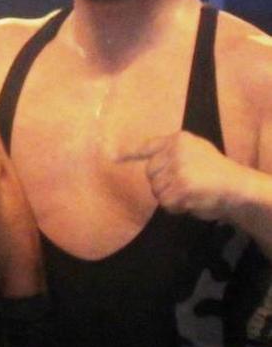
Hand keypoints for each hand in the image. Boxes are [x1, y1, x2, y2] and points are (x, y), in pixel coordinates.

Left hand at [118, 130, 246, 220]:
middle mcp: (175, 151)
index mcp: (178, 140)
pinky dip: (176, 206)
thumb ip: (172, 154)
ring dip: (171, 196)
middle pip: (150, 174)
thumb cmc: (215, 172)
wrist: (237, 187)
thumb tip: (149, 165)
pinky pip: (166, 203)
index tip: (110, 157)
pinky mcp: (180, 187)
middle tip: (186, 184)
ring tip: (191, 191)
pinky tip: (191, 200)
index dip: (128, 152)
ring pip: (157, 190)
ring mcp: (178, 169)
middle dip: (163, 183)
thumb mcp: (194, 153)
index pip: (148, 146)